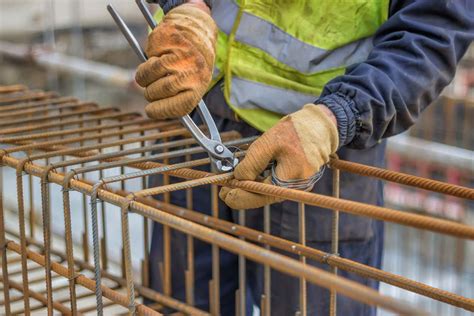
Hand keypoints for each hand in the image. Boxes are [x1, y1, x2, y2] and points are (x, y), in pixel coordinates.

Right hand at [135, 3, 216, 119]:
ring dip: (144, 75)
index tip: (149, 110)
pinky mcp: (170, 37)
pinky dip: (149, 55)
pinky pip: (149, 52)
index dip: (159, 111)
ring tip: (149, 73)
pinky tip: (158, 53)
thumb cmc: (191, 66)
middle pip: (160, 90)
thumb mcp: (191, 85)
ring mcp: (182, 52)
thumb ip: (175, 99)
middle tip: (150, 88)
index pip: (178, 107)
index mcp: (199, 86)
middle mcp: (193, 70)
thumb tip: (153, 111)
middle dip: (150, 92)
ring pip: (151, 71)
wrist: (198, 33)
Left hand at [219, 104, 338, 208]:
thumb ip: (251, 163)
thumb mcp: (269, 143)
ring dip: (250, 186)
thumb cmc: (297, 131)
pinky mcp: (295, 179)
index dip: (236, 196)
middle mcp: (293, 189)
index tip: (222, 191)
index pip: (256, 197)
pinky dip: (260, 180)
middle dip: (241, 192)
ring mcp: (295, 186)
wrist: (321, 124)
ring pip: (266, 191)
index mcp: (287, 183)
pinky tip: (251, 174)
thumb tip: (237, 179)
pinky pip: (273, 184)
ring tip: (235, 178)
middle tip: (224, 186)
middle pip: (260, 197)